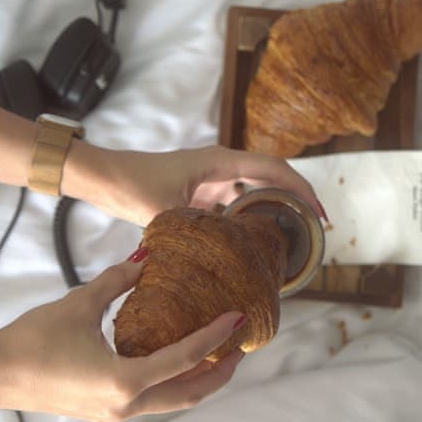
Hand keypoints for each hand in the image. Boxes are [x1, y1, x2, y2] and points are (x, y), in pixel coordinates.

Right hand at [0, 255, 246, 421]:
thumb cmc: (33, 339)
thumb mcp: (79, 303)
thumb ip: (116, 280)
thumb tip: (146, 257)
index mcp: (124, 380)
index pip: (185, 358)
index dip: (216, 336)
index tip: (237, 317)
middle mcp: (125, 405)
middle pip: (189, 393)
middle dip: (220, 372)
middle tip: (241, 346)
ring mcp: (114, 413)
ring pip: (172, 401)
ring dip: (199, 380)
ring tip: (218, 354)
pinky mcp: (104, 410)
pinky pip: (152, 399)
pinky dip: (173, 382)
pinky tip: (177, 360)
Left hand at [72, 144, 325, 226]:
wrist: (104, 177)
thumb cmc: (131, 184)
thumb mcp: (164, 211)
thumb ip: (193, 231)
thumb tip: (220, 260)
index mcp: (220, 162)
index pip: (273, 169)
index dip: (301, 188)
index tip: (318, 211)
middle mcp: (222, 166)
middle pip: (272, 176)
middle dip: (297, 199)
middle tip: (316, 228)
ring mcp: (212, 178)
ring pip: (256, 190)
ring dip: (276, 208)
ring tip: (293, 236)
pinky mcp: (202, 192)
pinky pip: (237, 202)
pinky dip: (252, 218)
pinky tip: (255, 242)